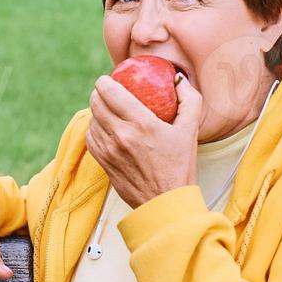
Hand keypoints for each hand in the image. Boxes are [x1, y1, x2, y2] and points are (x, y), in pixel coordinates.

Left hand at [86, 73, 203, 208]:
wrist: (165, 202)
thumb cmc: (180, 165)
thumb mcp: (191, 129)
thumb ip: (188, 99)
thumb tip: (178, 79)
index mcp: (142, 123)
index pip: (110, 91)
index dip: (105, 81)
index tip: (109, 80)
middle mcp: (121, 135)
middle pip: (96, 102)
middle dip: (99, 93)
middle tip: (108, 92)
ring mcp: (109, 150)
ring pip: (92, 120)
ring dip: (97, 111)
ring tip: (108, 110)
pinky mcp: (103, 162)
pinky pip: (90, 137)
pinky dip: (95, 129)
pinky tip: (106, 129)